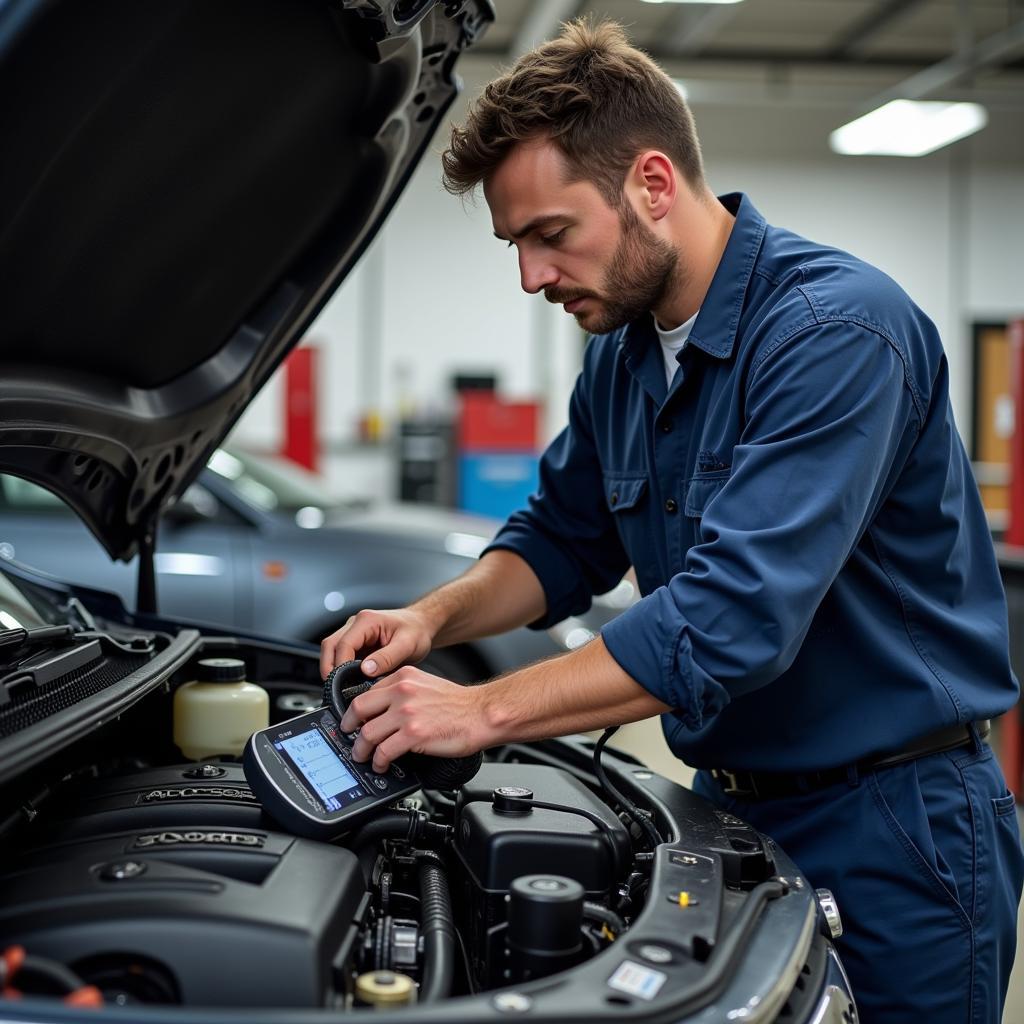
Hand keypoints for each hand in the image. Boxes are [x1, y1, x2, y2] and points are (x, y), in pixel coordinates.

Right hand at [320, 608, 433, 679]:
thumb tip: (366, 670)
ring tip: (343, 688)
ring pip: (332, 651)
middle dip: (329, 668)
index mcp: (367, 620)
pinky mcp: (356, 643)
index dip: (340, 666)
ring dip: (334, 669)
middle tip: (336, 689)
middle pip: (330, 646)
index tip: (344, 684)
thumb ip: (387, 657)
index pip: (343, 644)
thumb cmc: (416, 630)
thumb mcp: (407, 645)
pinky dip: (342, 670)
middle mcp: (356, 624)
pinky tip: (350, 682)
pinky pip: (341, 656)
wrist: (422, 626)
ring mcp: (354, 633)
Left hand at [340, 666, 487, 771]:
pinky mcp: (414, 734)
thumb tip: (383, 709)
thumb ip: (404, 692)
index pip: (367, 692)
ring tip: (363, 756)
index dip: (355, 710)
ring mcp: (407, 713)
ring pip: (367, 733)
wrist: (482, 714)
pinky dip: (378, 761)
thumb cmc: (460, 703)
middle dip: (348, 727)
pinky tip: (382, 764)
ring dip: (361, 750)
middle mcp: (402, 691)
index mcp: (404, 677)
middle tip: (348, 737)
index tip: (353, 721)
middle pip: (359, 709)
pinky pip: (384, 751)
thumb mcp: (426, 685)